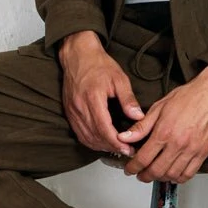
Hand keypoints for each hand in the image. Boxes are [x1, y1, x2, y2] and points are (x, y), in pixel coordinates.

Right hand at [58, 31, 143, 155]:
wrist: (78, 56)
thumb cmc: (98, 65)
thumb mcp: (119, 79)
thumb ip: (128, 99)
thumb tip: (138, 116)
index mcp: (93, 98)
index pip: (104, 128)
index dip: (116, 142)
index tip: (127, 148)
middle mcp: (80, 107)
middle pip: (95, 136)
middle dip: (111, 147)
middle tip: (126, 151)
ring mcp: (72, 111)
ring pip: (86, 137)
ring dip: (101, 146)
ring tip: (116, 148)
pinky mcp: (69, 112)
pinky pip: (79, 133)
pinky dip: (90, 141)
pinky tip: (101, 142)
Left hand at [119, 66, 207, 183]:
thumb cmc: (188, 97)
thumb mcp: (159, 107)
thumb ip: (141, 126)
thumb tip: (125, 137)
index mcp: (164, 132)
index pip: (143, 158)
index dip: (133, 167)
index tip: (130, 169)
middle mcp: (178, 143)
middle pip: (157, 171)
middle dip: (144, 176)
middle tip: (140, 174)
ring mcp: (192, 150)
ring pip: (172, 175)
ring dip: (160, 178)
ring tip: (155, 174)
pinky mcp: (203, 153)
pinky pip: (189, 174)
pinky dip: (178, 178)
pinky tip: (172, 174)